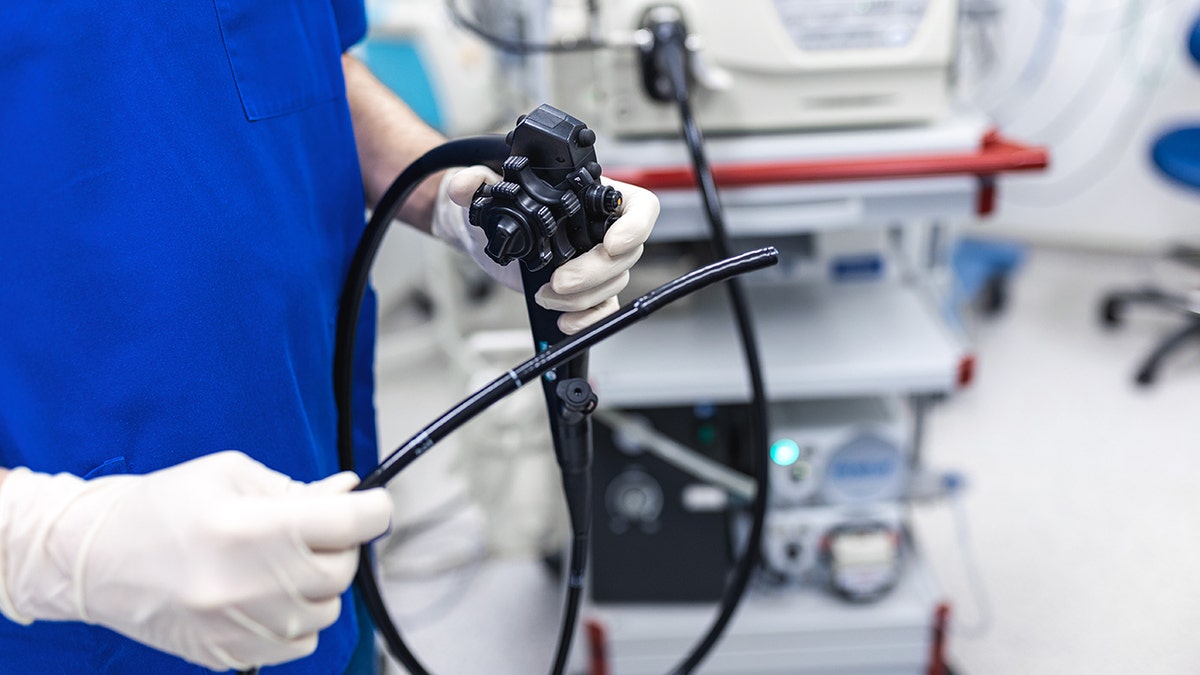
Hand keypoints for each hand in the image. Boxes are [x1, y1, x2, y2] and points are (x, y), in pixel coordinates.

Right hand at [0, 451, 391, 670]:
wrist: (95, 558)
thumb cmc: (163, 506)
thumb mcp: (232, 475)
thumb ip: (298, 489)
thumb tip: (350, 492)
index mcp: (253, 528)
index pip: (351, 524)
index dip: (373, 508)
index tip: (372, 504)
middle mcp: (250, 584)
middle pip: (342, 570)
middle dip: (339, 545)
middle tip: (310, 530)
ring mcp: (241, 626)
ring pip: (326, 610)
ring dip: (317, 584)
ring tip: (279, 562)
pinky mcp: (231, 655)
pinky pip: (300, 642)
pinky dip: (296, 617)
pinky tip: (264, 593)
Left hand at [433, 166, 658, 333]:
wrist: (488, 233)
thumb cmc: (501, 203)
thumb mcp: (488, 186)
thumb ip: (476, 181)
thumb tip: (464, 184)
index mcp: (594, 196)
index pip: (639, 207)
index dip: (635, 226)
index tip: (612, 244)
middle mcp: (602, 228)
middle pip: (626, 253)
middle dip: (593, 272)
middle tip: (559, 280)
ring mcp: (595, 260)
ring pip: (614, 283)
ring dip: (581, 297)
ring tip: (546, 294)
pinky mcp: (585, 288)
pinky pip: (603, 307)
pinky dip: (587, 318)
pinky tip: (564, 322)